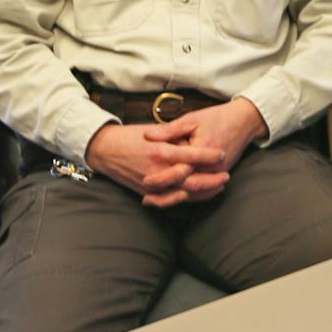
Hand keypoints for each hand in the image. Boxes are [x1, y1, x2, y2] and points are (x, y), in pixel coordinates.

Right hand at [83, 122, 224, 208]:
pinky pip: (169, 201)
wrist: (105, 150)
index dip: (208, 156)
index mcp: (160, 151)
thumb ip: (173, 137)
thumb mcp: (153, 130)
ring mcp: (152, 184)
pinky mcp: (146, 193)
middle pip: (190, 180)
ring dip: (203, 192)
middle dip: (211, 179)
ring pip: (182, 193)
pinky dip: (186, 200)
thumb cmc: (130, 136)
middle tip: (226, 175)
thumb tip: (192, 141)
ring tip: (218, 187)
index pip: (191, 156)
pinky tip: (198, 196)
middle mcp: (157, 170)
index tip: (222, 154)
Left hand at [140, 99, 267, 204]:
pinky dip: (189, 197)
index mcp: (202, 150)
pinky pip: (204, 192)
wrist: (244, 121)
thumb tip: (147, 135)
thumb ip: (169, 130)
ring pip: (195, 193)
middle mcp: (211, 166)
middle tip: (147, 198)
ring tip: (155, 202)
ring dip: (175, 200)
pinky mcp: (220, 175)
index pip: (179, 170)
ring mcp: (217, 173)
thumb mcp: (191, 119)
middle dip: (166, 195)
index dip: (162, 177)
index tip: (145, 181)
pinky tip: (175, 197)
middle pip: (186, 187)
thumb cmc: (216, 117)